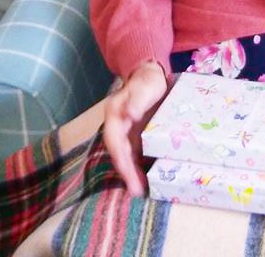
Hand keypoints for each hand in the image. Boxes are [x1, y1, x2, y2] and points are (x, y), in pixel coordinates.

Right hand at [103, 60, 167, 196]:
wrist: (150, 73)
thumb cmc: (148, 80)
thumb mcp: (144, 87)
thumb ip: (137, 100)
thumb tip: (130, 114)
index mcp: (114, 115)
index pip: (115, 142)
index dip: (121, 159)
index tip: (128, 174)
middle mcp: (116, 126)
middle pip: (119, 152)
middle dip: (126, 173)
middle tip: (136, 191)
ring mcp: (125, 131)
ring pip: (125, 155)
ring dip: (131, 173)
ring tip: (140, 191)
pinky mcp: (134, 133)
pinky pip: (134, 152)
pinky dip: (138, 165)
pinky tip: (146, 177)